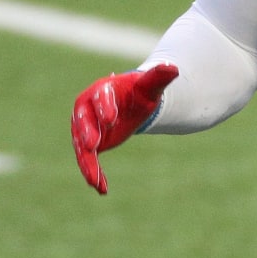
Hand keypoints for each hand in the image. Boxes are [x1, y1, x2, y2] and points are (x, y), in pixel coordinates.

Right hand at [71, 63, 178, 193]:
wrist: (131, 103)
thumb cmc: (139, 91)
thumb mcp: (149, 85)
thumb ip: (159, 77)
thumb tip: (174, 68)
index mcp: (102, 90)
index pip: (101, 97)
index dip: (105, 107)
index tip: (111, 119)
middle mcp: (87, 109)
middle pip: (84, 122)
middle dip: (87, 133)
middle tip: (91, 145)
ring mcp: (85, 128)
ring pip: (82, 147)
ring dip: (87, 163)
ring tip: (94, 180)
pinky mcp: (89, 144)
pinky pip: (89, 160)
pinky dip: (95, 174)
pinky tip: (102, 189)